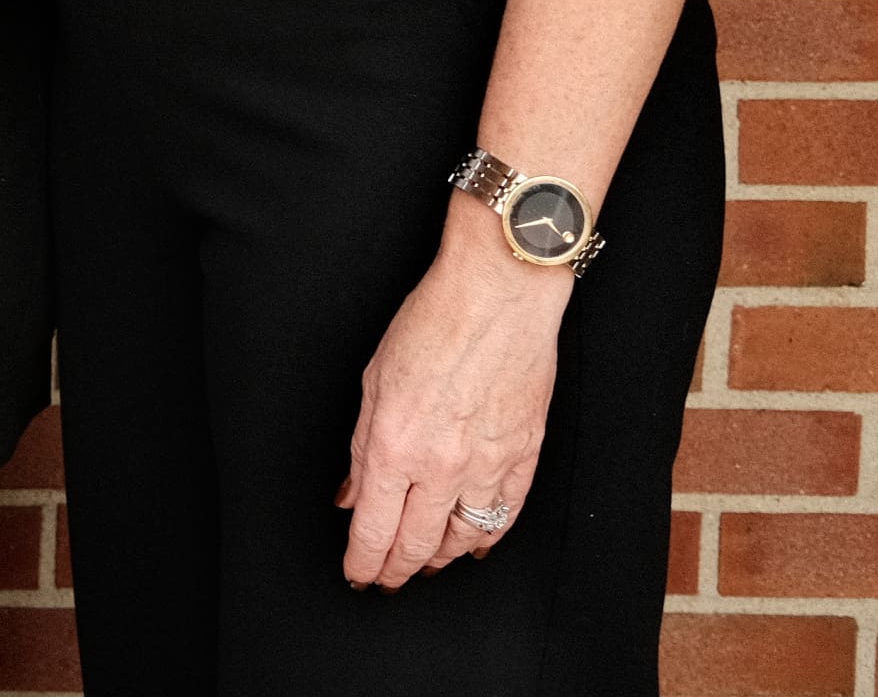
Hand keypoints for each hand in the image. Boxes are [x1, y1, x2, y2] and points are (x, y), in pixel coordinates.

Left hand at [337, 201, 564, 587]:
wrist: (499, 298)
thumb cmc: (433, 324)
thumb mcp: (373, 382)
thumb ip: (363, 448)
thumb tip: (353, 493)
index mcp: (397, 448)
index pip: (375, 529)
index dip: (363, 560)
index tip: (356, 572)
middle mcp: (443, 468)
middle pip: (417, 544)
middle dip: (396, 570)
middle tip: (384, 580)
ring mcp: (488, 467)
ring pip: (462, 538)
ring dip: (438, 559)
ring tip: (422, 566)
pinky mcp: (524, 458)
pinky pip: (504, 515)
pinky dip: (485, 538)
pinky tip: (471, 546)